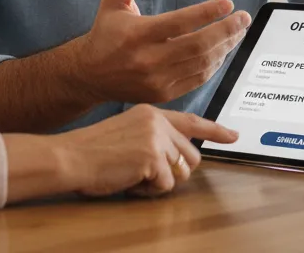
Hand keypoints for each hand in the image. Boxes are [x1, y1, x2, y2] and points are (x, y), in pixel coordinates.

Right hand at [56, 104, 238, 196]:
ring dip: (161, 183)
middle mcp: (157, 120)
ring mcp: (156, 137)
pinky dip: (149, 191)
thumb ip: (152, 137)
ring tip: (134, 176)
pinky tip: (129, 181)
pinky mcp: (153, 157)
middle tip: (145, 175)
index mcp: (150, 112)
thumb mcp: (126, 132)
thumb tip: (179, 157)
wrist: (70, 157)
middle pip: (191, 156)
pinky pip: (166, 185)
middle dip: (174, 173)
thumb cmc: (91, 151)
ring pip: (182, 173)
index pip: (190, 121)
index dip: (214, 130)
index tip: (233, 135)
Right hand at [72, 0, 251, 104]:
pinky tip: (223, 50)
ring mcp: (157, 80)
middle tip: (243, 18)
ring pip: (202, 64)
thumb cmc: (106, 32)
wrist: (90, 75)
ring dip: (225, 47)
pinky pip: (198, 79)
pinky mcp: (164, 93)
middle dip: (226, 31)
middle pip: (197, 46)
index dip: (207, 13)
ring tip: (238, 32)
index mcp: (137, 35)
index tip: (227, 4)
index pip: (179, 23)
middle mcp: (148, 60)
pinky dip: (215, 64)